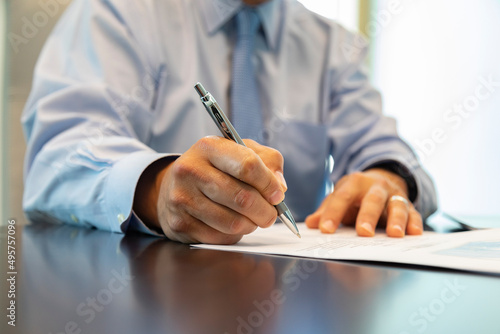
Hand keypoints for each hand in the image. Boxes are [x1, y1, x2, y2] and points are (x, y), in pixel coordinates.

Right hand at [134, 136, 286, 243]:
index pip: (247, 165)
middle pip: (242, 198)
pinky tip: (232, 224)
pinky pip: (220, 237)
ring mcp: (182, 198)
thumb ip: (267, 162)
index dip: (269, 184)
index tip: (277, 195)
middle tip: (271, 214)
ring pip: (233, 222)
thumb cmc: (215, 168)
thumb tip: (279, 187)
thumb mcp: (240, 151)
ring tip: (252, 219)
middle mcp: (191, 170)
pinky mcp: (179, 224)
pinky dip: (234, 235)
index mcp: (209, 147)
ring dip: (251, 225)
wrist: (173, 186)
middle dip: (265, 211)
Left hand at [305, 168, 422, 236]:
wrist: (381, 180)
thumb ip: (326, 210)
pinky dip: (415, 223)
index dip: (333, 213)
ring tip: (394, 234)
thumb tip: (311, 224)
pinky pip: (414, 213)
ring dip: (397, 219)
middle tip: (363, 232)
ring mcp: (394, 195)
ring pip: (397, 205)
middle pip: (372, 200)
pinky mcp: (409, 205)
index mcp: (354, 183)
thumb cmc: (355, 194)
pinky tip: (414, 233)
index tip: (325, 230)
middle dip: (368, 216)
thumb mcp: (340, 197)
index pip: (342, 197)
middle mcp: (376, 187)